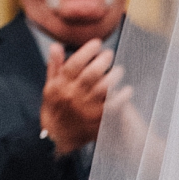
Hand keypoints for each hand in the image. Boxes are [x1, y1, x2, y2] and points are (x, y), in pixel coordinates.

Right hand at [39, 39, 114, 156]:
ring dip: (114, 76)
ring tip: (119, 70)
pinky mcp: (96, 119)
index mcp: (61, 85)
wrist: (56, 136)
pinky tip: (128, 89)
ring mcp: (86, 108)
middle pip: (91, 74)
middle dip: (103, 61)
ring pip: (103, 88)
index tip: (97, 43)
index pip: (74, 64)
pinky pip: (112, 106)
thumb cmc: (54, 107)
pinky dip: (122, 96)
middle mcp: (73, 95)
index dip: (87, 51)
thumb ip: (55, 66)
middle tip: (109, 54)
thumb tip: (56, 45)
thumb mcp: (50, 86)